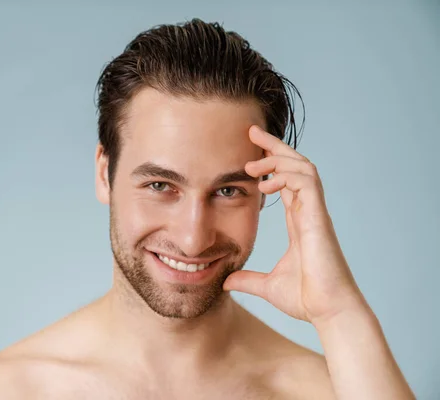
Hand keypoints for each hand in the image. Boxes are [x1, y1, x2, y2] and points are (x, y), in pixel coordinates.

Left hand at [223, 125, 366, 323]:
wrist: (328, 312)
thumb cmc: (306, 299)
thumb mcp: (266, 285)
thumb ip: (247, 279)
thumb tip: (226, 282)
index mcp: (298, 220)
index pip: (286, 180)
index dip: (271, 161)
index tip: (250, 148)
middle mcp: (308, 211)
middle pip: (296, 165)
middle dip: (275, 146)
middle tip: (251, 132)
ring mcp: (315, 213)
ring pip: (303, 168)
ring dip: (278, 159)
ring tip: (252, 164)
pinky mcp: (319, 219)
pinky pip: (307, 183)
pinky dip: (287, 176)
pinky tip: (266, 184)